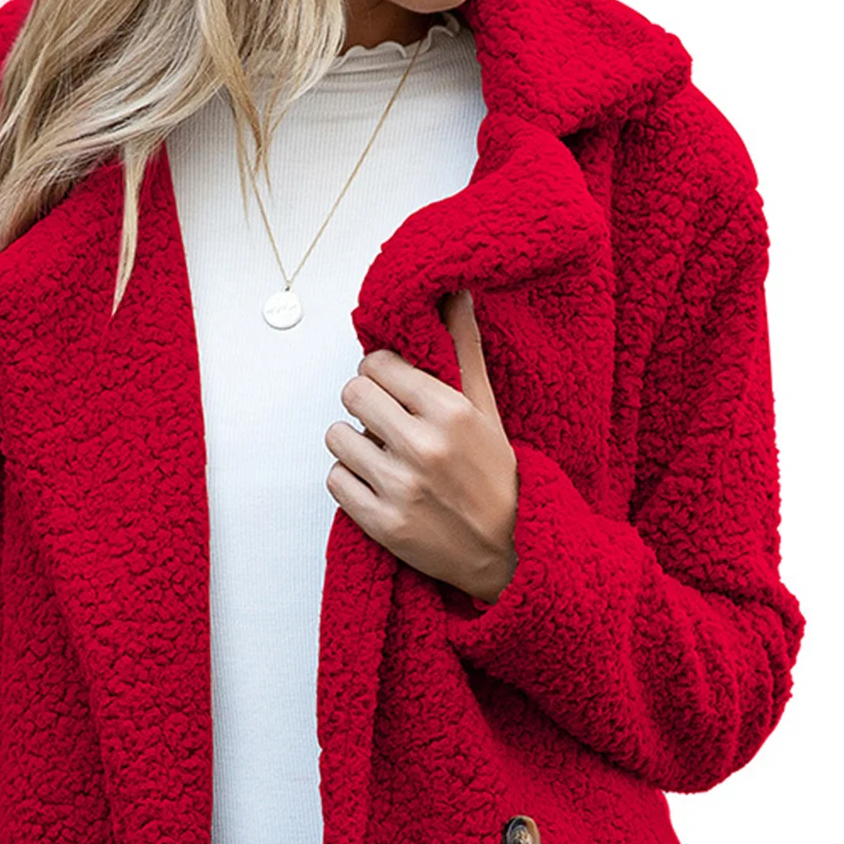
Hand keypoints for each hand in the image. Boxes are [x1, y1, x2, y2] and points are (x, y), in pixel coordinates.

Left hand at [324, 288, 518, 603]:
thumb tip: (454, 291)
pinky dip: (350, 480)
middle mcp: (423, 447)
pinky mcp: (382, 524)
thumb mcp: (486, 409)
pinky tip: (376, 483)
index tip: (393, 387)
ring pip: (337, 437)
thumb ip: (463, 348)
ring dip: (353, 443)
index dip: (381, 373)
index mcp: (451, 412)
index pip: (378, 364)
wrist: (508, 551)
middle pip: (352, 393)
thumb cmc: (497, 478)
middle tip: (385, 420)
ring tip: (381, 454)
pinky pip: (335, 480)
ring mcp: (400, 488)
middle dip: (365, 403)